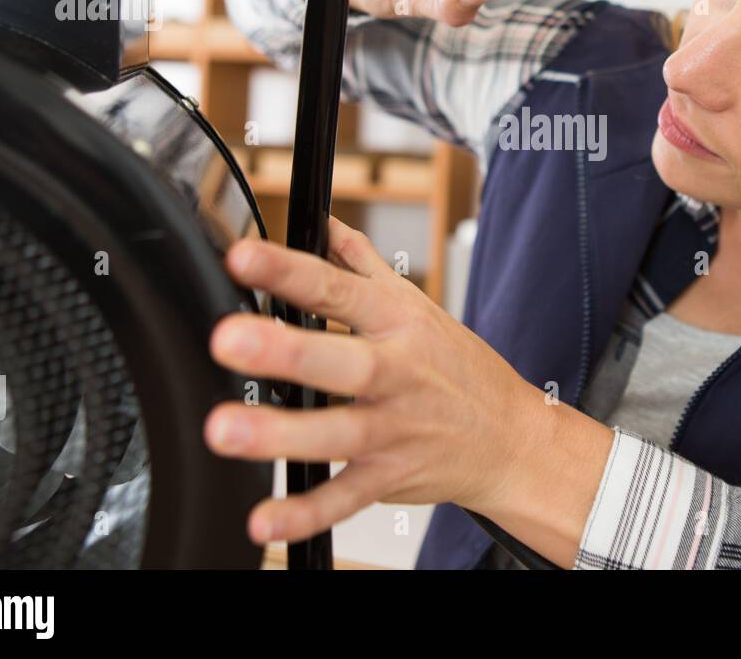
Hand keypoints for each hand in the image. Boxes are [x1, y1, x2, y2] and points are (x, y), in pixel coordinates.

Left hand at [202, 217, 545, 545]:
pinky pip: (346, 498)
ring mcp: (395, 428)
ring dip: (282, 434)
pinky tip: (264, 517)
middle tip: (228, 340)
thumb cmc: (460, 370)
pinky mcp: (391, 477)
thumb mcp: (418, 307)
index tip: (242, 256)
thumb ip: (362, 264)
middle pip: (343, 360)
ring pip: (338, 432)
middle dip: (286, 350)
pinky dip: (306, 510)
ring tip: (226, 430)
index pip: (338, 288)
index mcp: (398, 323)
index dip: (289, 270)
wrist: (514, 438)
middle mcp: (397, 373)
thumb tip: (322, 222)